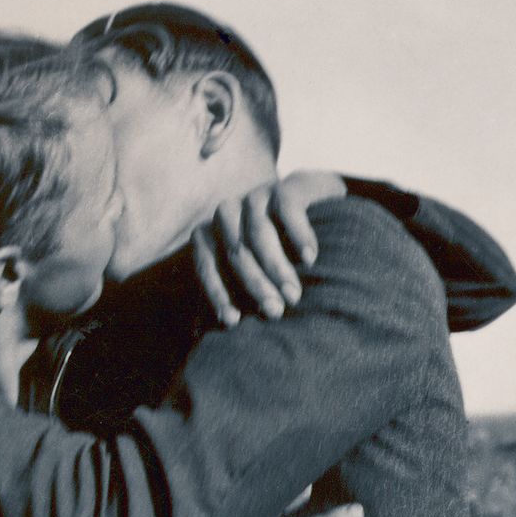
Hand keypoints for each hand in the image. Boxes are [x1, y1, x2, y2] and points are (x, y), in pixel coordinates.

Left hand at [192, 170, 346, 326]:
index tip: (234, 322)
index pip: (206, 265)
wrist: (315, 207)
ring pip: (258, 232)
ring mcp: (257, 195)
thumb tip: (200, 332)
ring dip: (276, 267)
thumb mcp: (251, 274)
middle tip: (274, 312)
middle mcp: (228, 212)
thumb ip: (230, 293)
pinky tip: (310, 259)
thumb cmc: (275, 254)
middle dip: (255, 285)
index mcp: (211, 234)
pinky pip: (287, 208)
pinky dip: (299, 234)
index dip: (218, 293)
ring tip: (293, 295)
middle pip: (235, 251)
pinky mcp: (287, 185)